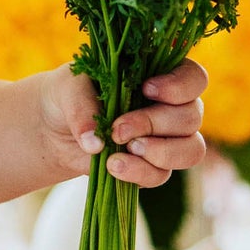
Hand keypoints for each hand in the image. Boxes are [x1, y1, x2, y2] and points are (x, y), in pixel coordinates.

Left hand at [42, 59, 207, 187]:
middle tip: (118, 129)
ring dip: (159, 152)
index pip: (194, 79)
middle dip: (153, 124)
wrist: (54, 128)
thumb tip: (95, 144)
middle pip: (191, 117)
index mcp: (161, 74)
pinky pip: (162, 175)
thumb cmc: (68, 94)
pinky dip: (140, 173)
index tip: (146, 89)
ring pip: (190, 150)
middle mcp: (173, 107)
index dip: (179, 87)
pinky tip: (113, 165)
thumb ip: (82, 107)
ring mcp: (167, 139)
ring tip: (122, 150)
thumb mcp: (68, 88)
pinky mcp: (152, 166)